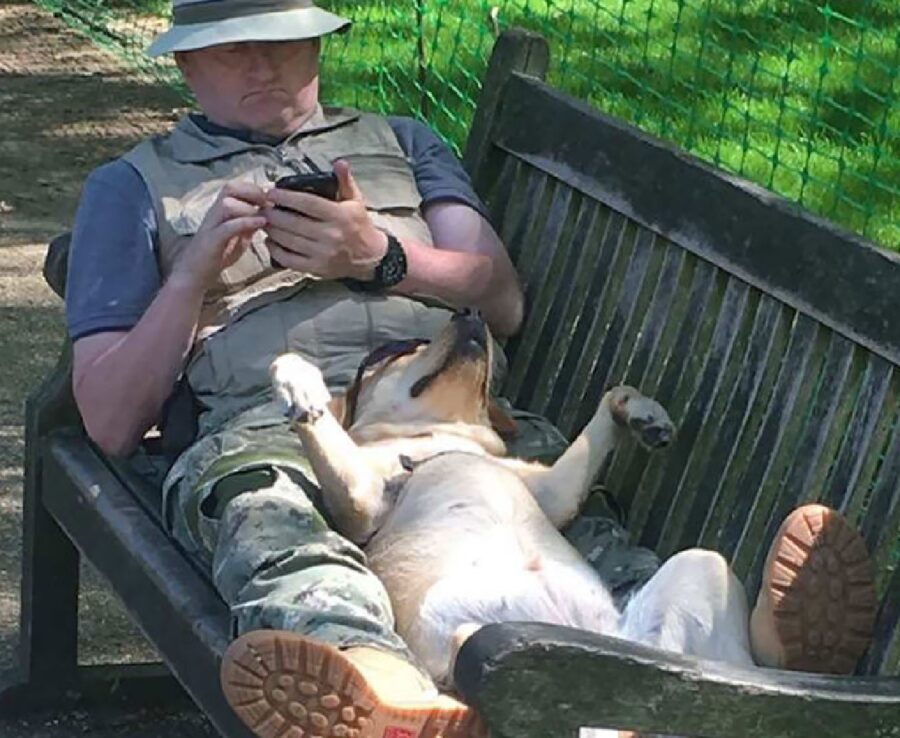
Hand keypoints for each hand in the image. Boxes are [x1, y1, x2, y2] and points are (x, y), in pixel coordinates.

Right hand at [169, 181, 267, 292]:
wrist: (194, 275)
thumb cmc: (217, 255)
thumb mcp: (239, 238)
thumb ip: (250, 226)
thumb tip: (267, 215)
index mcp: (220, 211)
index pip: (235, 187)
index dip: (254, 188)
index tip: (270, 198)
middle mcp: (214, 213)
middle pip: (229, 188)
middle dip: (252, 191)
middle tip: (268, 202)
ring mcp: (211, 226)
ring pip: (227, 204)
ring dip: (249, 207)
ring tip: (265, 216)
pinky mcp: (211, 240)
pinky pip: (227, 226)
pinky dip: (245, 222)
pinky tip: (261, 223)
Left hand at [263, 160, 387, 279]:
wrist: (370, 256)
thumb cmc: (359, 225)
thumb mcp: (355, 200)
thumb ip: (345, 181)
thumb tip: (340, 162)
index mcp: (340, 216)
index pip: (307, 203)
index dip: (285, 197)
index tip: (271, 193)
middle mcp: (331, 235)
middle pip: (293, 222)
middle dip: (273, 213)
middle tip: (263, 207)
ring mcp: (323, 254)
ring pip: (288, 240)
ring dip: (272, 230)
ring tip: (264, 221)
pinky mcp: (317, 268)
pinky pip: (290, 259)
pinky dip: (275, 250)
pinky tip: (270, 241)